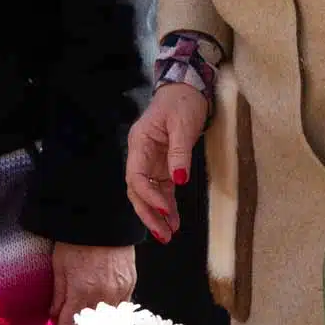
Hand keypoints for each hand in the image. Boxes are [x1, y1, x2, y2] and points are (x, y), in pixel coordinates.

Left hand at [50, 243, 135, 324]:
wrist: (103, 219)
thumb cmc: (77, 240)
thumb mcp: (60, 266)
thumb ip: (59, 294)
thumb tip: (55, 316)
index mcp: (81, 291)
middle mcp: (103, 295)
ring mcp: (120, 291)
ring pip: (110, 323)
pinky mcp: (131, 284)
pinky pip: (122, 309)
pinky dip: (113, 318)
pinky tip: (108, 323)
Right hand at [125, 84, 208, 242]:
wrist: (187, 89)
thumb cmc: (182, 102)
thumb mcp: (183, 125)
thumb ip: (180, 153)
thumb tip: (178, 180)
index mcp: (140, 143)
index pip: (136, 176)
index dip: (149, 196)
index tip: (167, 210)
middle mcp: (141, 155)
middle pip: (137, 191)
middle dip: (148, 214)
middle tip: (164, 234)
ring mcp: (151, 162)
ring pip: (148, 194)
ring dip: (157, 215)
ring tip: (169, 235)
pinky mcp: (163, 166)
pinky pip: (162, 190)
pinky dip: (167, 206)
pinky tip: (174, 221)